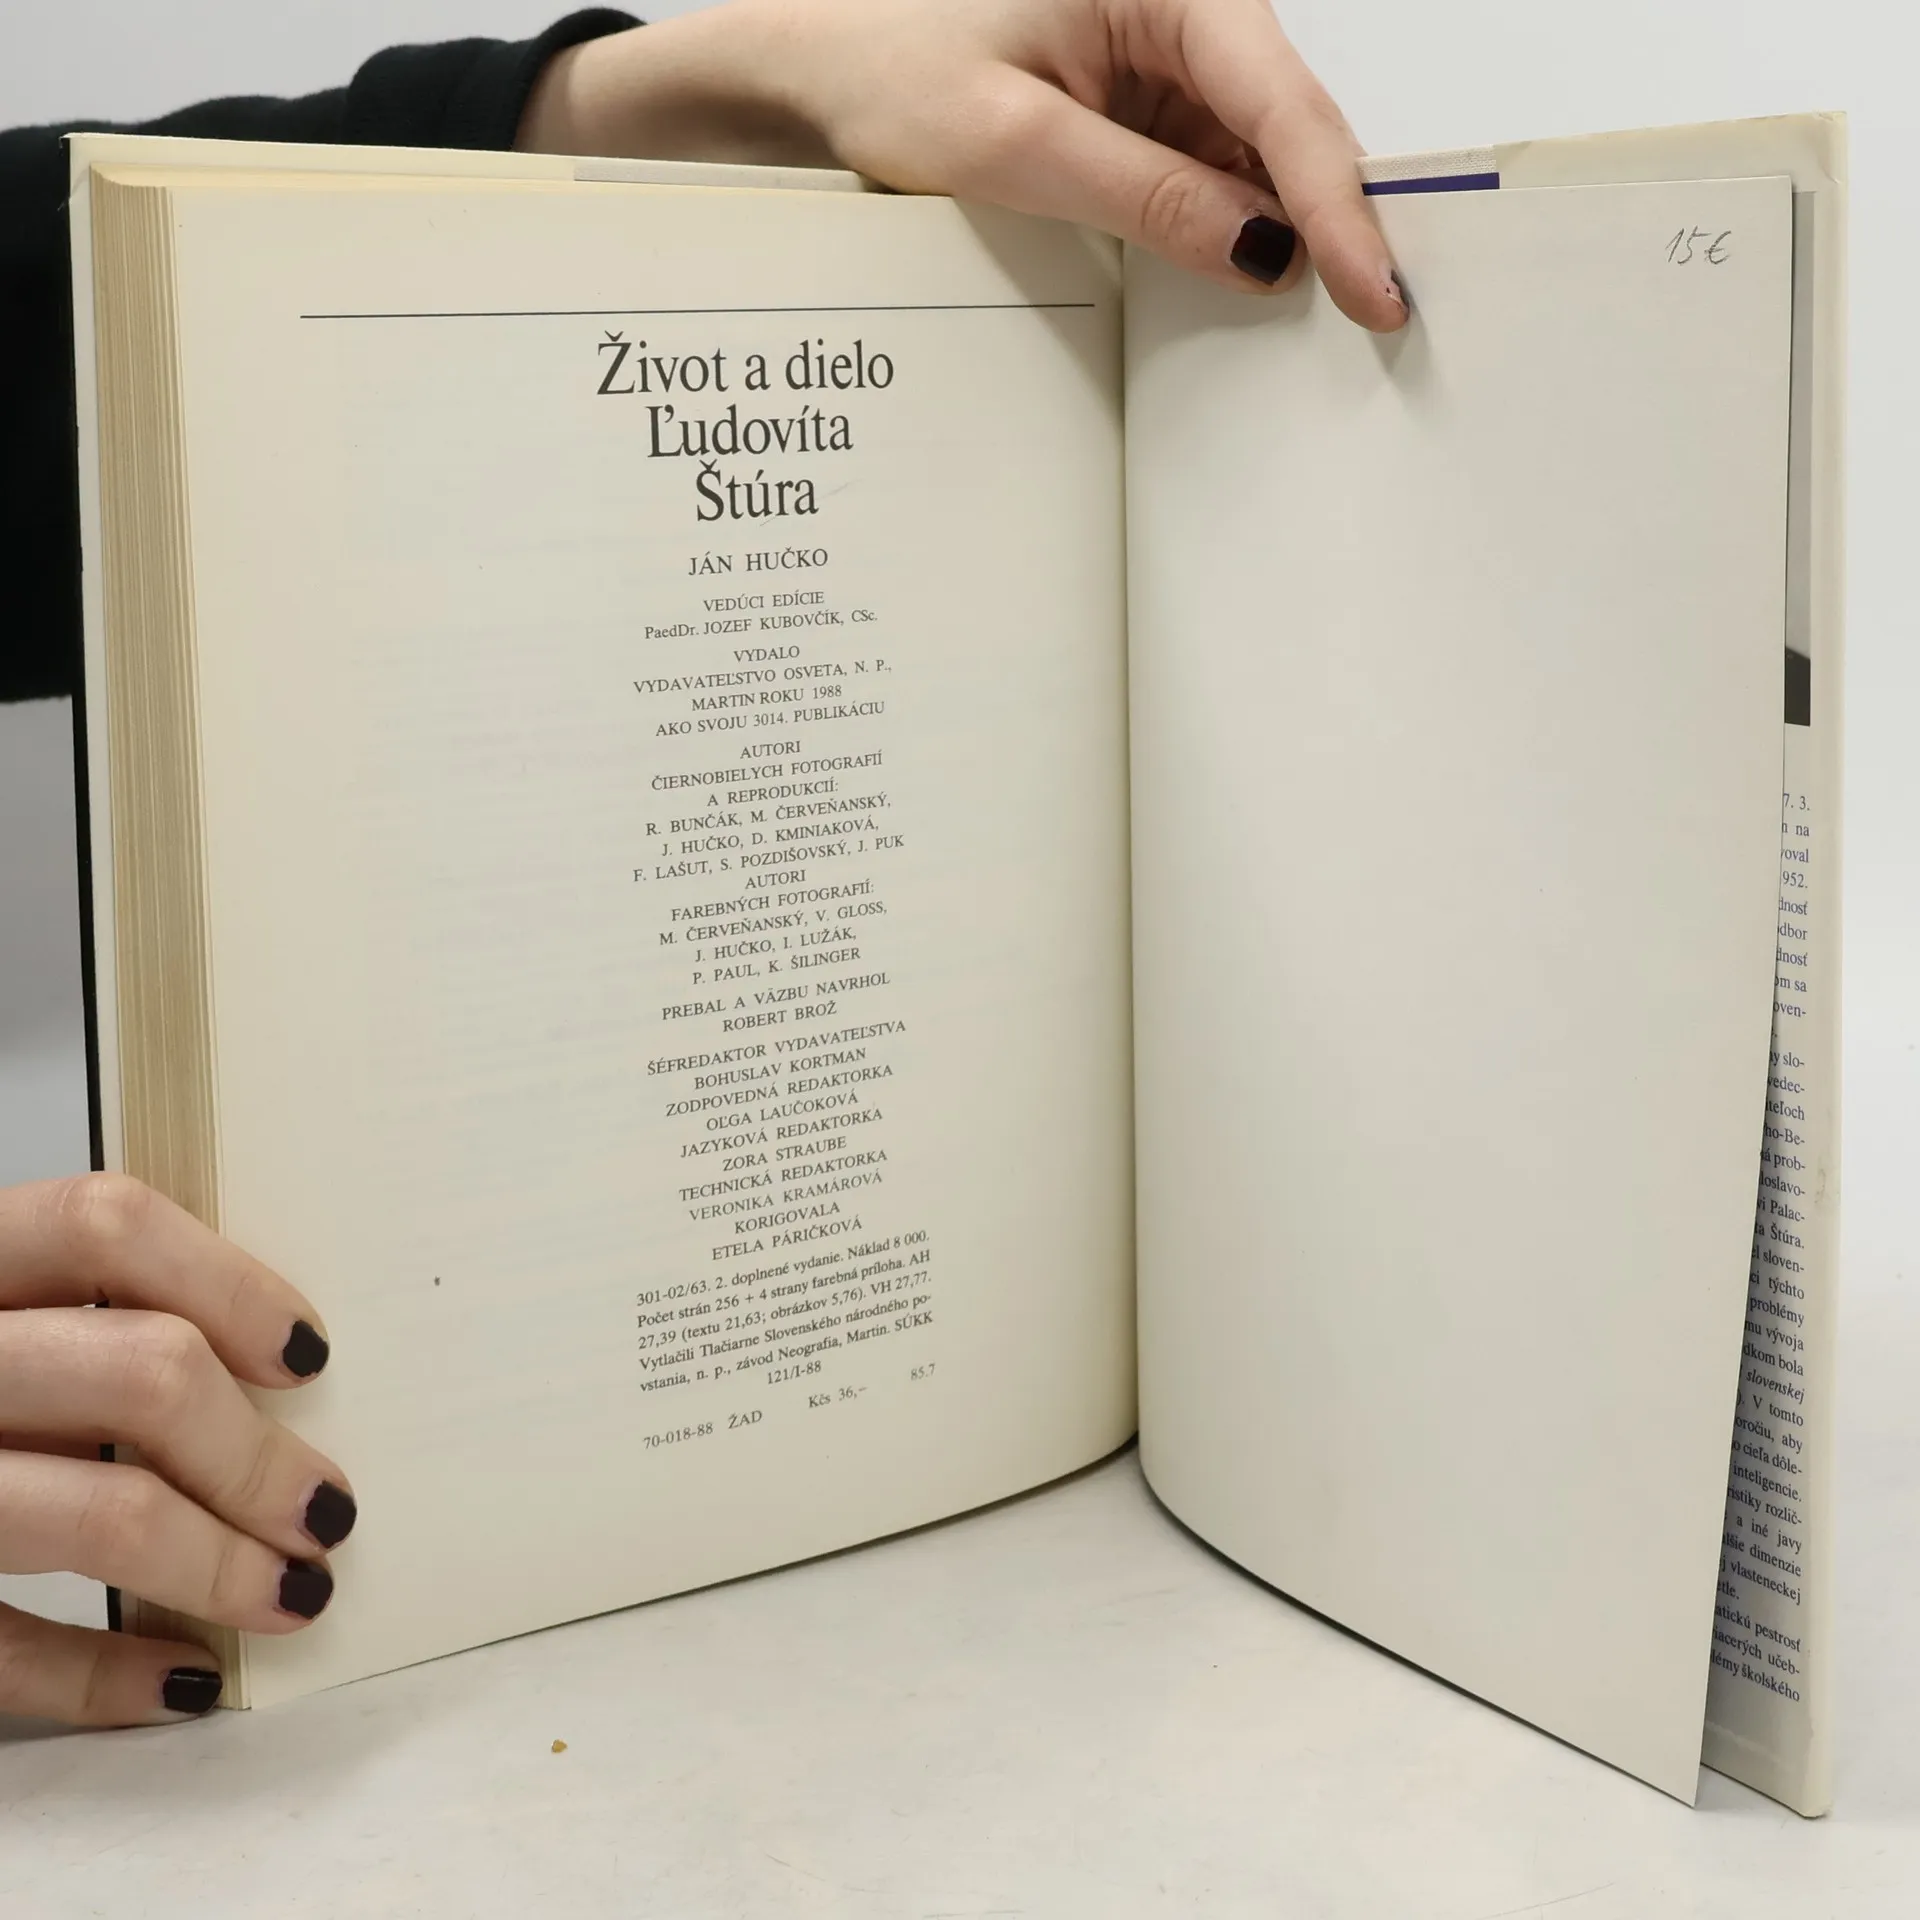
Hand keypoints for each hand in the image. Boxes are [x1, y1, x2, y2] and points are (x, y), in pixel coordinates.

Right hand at [0, 1175, 350, 1726]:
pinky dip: (111, 1676)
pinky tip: (180, 1679)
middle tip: (326, 1508)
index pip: (100, 1223)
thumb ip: (72, 1322)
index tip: (307, 1353)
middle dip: (257, 1456)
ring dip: (222, 1565)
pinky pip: (4, 1650)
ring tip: (293, 1591)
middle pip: (141, 1372)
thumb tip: (267, 1375)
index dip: (227, 1281)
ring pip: (101, 1514)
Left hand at [517, 0, 1405, 328]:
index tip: (1375, 295)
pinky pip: (1207, 171)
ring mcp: (1162, 61)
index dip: (1338, 208)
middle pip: (1288, 128)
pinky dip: (1223, 231)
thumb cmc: (884, 62)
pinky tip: (1237, 289)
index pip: (1284, 104)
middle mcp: (1181, 12)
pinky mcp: (1139, 106)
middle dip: (1326, 224)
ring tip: (1319, 325)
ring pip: (1255, 158)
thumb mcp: (1014, 143)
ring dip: (1277, 237)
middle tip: (1374, 325)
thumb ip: (1148, 195)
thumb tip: (1262, 255)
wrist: (810, 64)